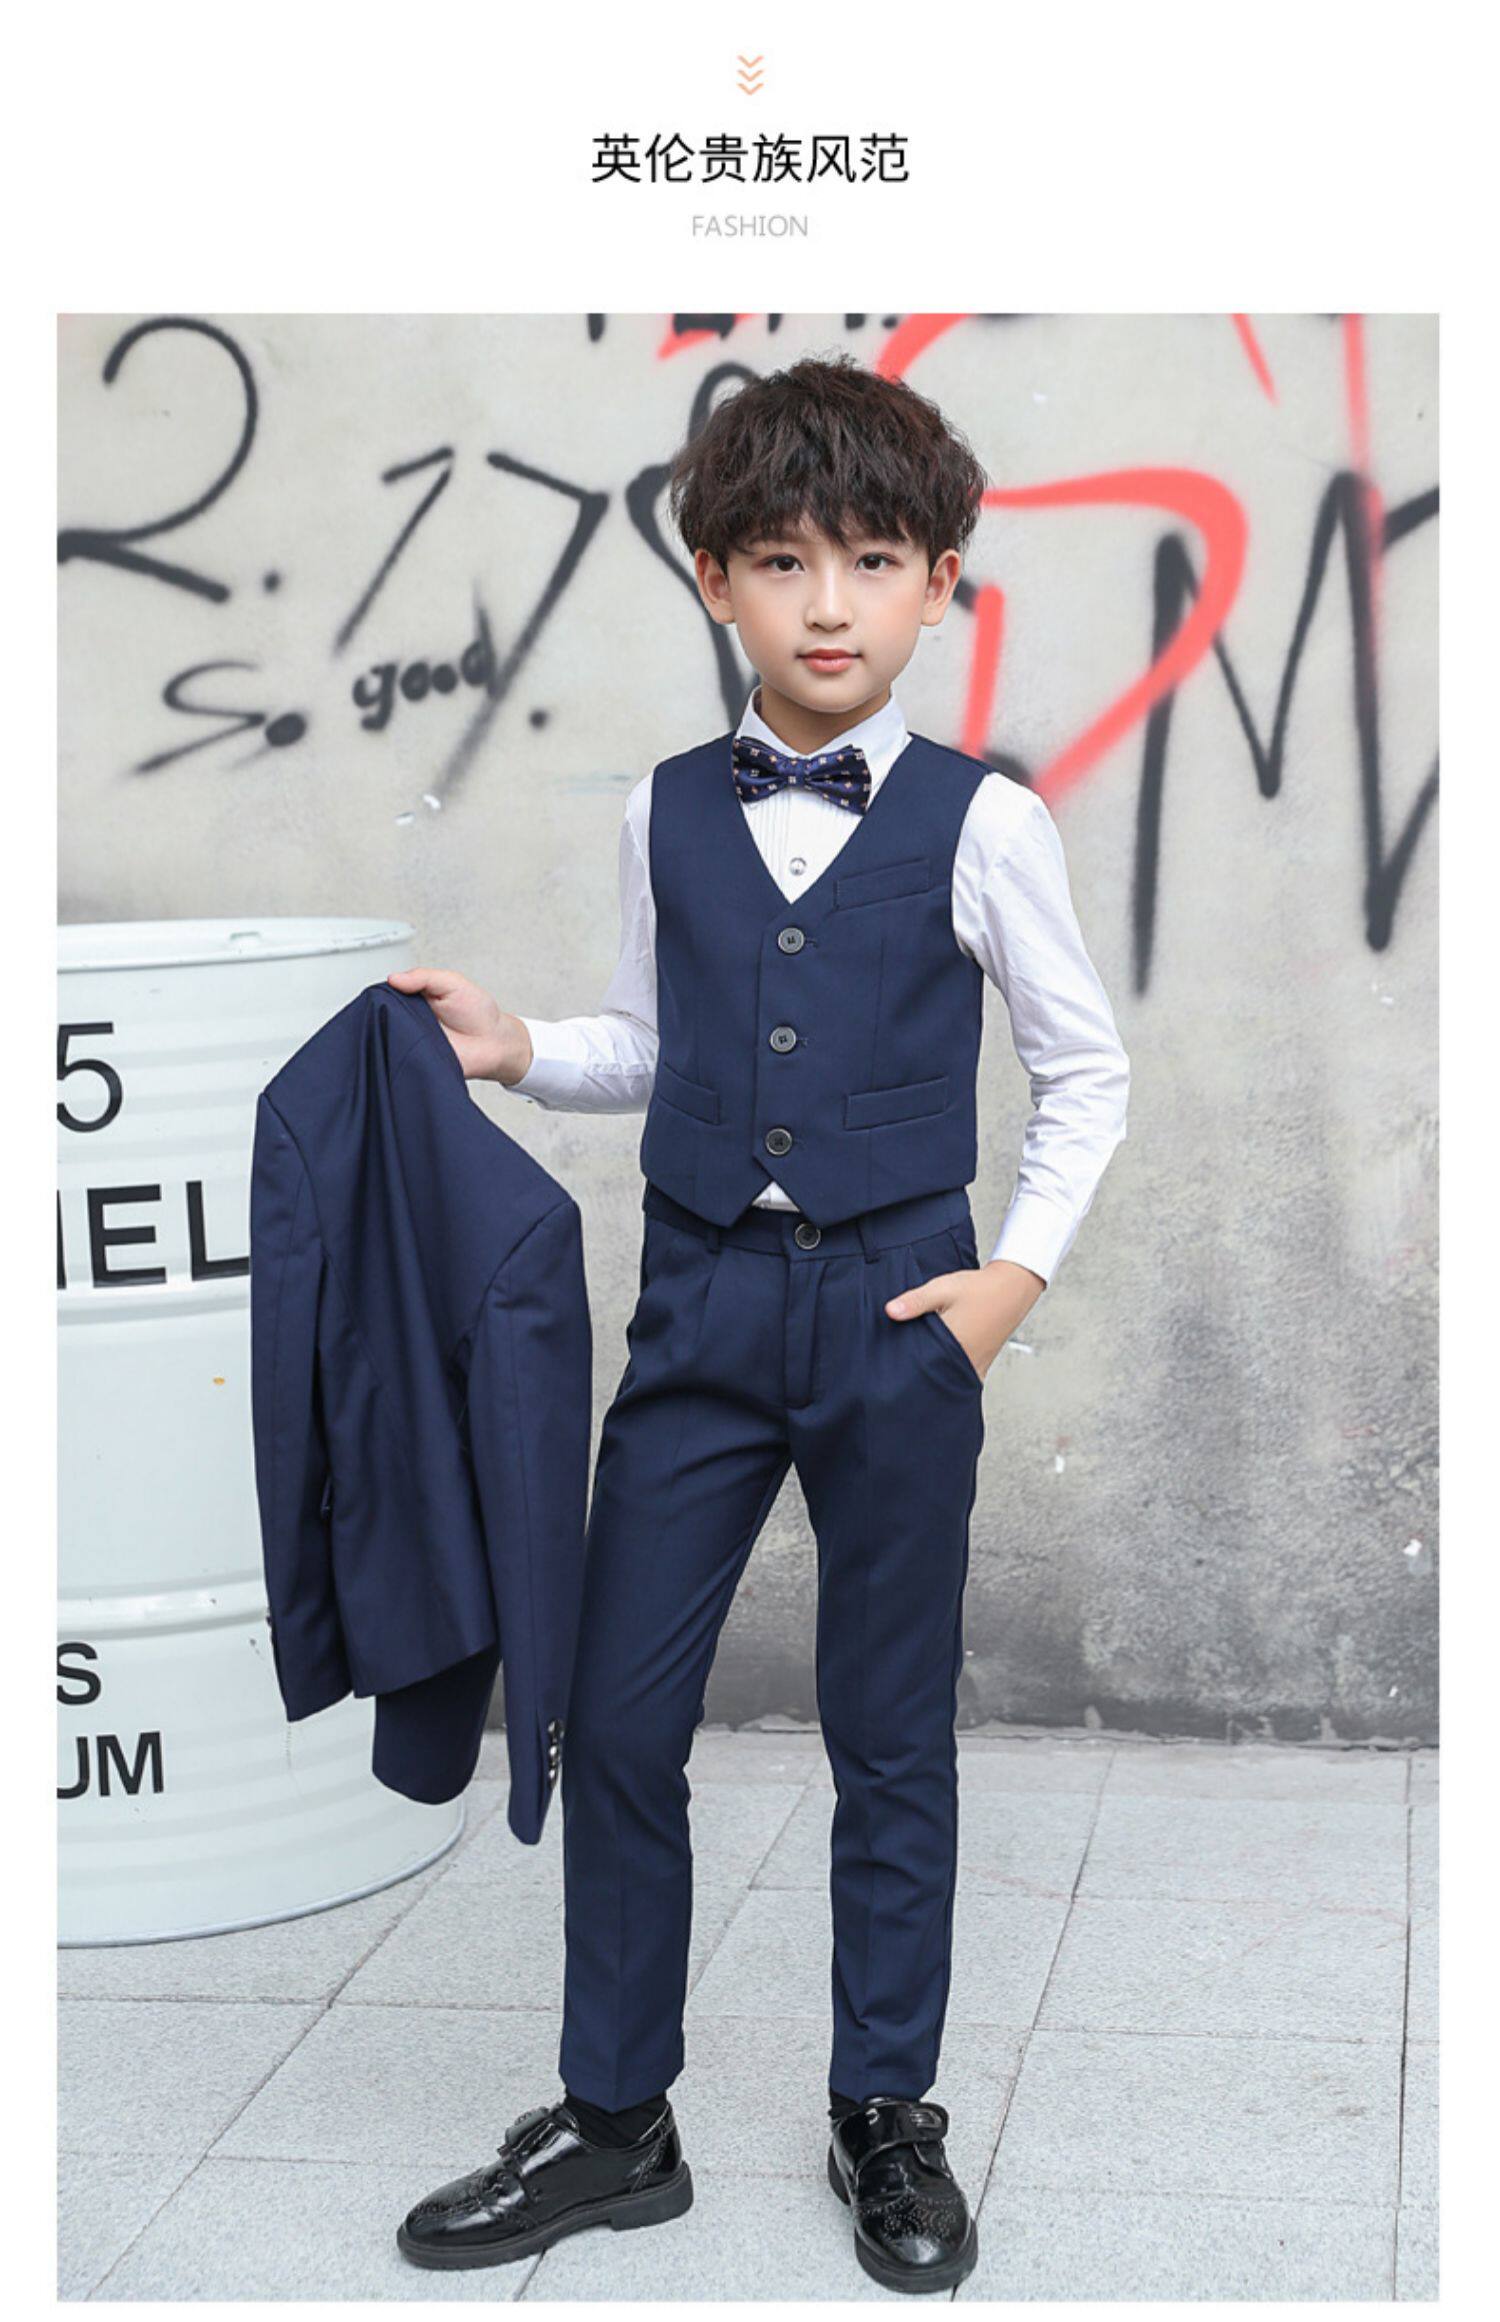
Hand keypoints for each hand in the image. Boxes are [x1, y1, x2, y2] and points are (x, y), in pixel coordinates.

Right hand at [385, 967, 532, 1084]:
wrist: (495, 1044)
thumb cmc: (478, 1013)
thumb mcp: (452, 983)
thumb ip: (424, 977)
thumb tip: (393, 978)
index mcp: (414, 999)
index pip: (385, 996)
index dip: (379, 996)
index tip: (377, 996)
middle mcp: (409, 1021)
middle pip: (382, 1018)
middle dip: (381, 1016)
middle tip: (391, 1014)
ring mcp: (411, 1042)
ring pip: (387, 1039)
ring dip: (391, 1035)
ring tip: (404, 1030)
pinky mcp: (416, 1061)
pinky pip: (400, 1059)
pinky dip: (399, 1055)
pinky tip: (407, 1048)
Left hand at [885, 1259, 1045, 1380]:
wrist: (1012, 1290)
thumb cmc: (979, 1289)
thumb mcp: (942, 1289)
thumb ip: (915, 1301)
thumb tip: (890, 1311)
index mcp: (953, 1343)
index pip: (920, 1364)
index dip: (904, 1364)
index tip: (891, 1363)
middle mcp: (965, 1360)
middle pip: (932, 1375)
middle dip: (916, 1373)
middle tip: (901, 1368)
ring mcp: (975, 1366)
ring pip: (946, 1379)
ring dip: (933, 1374)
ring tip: (920, 1365)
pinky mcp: (981, 1365)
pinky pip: (960, 1378)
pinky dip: (948, 1374)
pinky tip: (939, 1365)